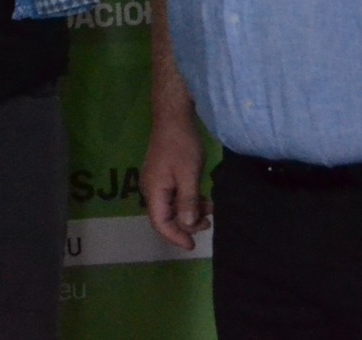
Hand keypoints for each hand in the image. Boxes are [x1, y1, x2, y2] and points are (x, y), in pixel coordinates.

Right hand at [142, 120, 209, 249]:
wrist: (174, 116)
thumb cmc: (181, 144)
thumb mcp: (188, 173)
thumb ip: (188, 200)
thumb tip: (188, 224)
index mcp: (153, 191)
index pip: (160, 223)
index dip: (176, 236)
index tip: (192, 245)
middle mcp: (151, 189)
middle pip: (166, 217)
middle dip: (186, 224)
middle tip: (208, 222)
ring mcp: (157, 181)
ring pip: (172, 206)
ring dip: (190, 211)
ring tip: (210, 209)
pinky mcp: (164, 174)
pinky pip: (175, 195)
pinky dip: (189, 200)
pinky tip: (204, 198)